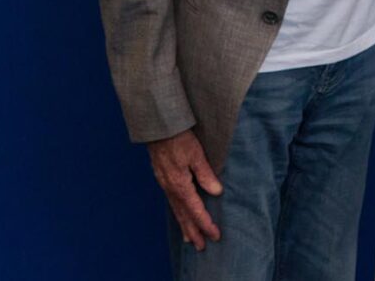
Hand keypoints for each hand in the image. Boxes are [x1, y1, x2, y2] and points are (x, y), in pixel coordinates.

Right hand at [147, 129, 223, 249]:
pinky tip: (180, 214)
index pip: (195, 210)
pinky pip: (171, 201)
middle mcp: (170, 187)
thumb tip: (216, 192)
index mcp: (180, 184)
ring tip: (190, 239)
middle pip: (183, 215)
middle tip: (201, 246)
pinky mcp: (162, 177)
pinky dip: (177, 212)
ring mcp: (164, 183)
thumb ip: (205, 174)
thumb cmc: (179, 137)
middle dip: (193, 231)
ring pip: (175, 209)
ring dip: (184, 225)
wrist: (158, 126)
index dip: (206, 224)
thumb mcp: (196, 154)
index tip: (215, 235)